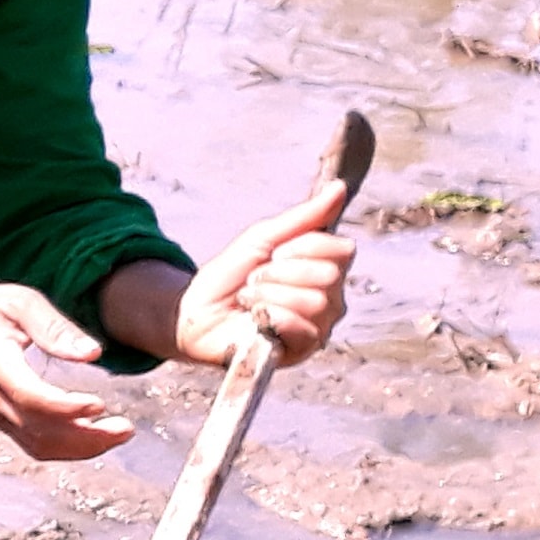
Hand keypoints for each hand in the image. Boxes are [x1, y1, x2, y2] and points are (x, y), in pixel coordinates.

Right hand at [0, 282, 137, 462]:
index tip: (100, 405)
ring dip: (81, 447)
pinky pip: (33, 443)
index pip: (31, 398)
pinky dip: (66, 447)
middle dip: (86, 437)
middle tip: (126, 429)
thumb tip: (93, 354)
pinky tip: (92, 436)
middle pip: (39, 432)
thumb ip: (55, 327)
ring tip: (117, 434)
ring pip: (38, 445)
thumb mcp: (19, 301)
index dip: (66, 408)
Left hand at [169, 168, 360, 373]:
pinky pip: (302, 328)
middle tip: (256, 279)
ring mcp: (319, 326)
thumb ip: (303, 217)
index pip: (343, 250)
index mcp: (325, 267)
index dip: (304, 247)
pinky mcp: (302, 350)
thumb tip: (339, 188)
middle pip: (329, 275)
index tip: (274, 253)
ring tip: (251, 299)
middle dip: (281, 272)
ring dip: (271, 294)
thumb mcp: (262, 239)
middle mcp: (331, 297)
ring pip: (316, 301)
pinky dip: (271, 316)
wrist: (196, 314)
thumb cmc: (229, 279)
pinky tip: (255, 318)